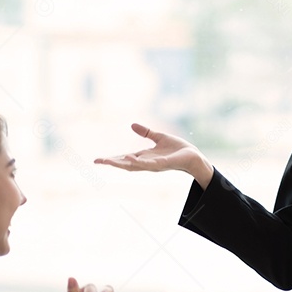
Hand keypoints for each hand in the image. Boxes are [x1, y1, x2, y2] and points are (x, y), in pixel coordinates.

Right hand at [94, 123, 213, 187]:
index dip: (112, 159)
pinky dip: (140, 162)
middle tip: (98, 161)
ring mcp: (154, 165)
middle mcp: (147, 163)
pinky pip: (150, 163)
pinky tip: (131, 159)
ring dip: (122, 164)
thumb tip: (132, 125)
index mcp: (145, 157)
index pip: (125, 158)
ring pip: (135, 166)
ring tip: (109, 161)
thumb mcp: (159, 137)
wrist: (194, 157)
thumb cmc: (178, 149)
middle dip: (112, 163)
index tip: (99, 160)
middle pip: (126, 164)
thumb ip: (146, 132)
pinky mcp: (164, 164)